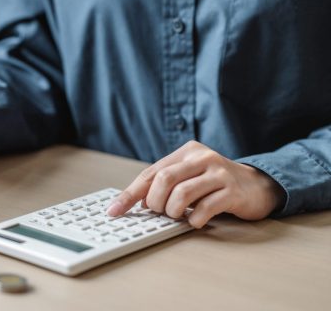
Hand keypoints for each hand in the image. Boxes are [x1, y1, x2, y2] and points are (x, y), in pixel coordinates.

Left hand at [107, 141, 284, 227]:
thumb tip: (136, 203)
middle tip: (159, 212)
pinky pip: (205, 207)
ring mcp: (219, 172)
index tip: (114, 210)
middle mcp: (201, 158)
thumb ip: (165, 184)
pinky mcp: (233, 190)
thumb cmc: (216, 183)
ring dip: (173, 211)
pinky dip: (194, 219)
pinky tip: (195, 221)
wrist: (258, 185)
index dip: (130, 194)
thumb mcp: (189, 177)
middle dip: (155, 202)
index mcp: (186, 152)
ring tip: (177, 216)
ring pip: (182, 193)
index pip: (150, 173)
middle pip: (164, 179)